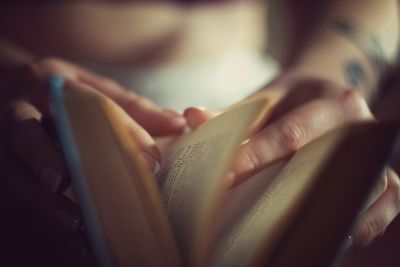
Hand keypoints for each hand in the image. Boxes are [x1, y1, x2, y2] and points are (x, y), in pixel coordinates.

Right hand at [0, 57, 185, 263]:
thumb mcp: (93, 87)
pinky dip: (43, 212)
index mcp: (51, 81)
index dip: (120, 132)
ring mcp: (1, 139)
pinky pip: (15, 190)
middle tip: (76, 185)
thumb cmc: (59, 90)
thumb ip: (133, 106)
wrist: (6, 85)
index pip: (87, 105)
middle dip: (52, 159)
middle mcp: (19, 107)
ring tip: (77, 223)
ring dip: (44, 200)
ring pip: (14, 170)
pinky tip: (71, 231)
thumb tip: (177, 123)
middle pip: (28, 133)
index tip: (150, 162)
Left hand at [185, 72, 399, 248]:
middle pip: (322, 168)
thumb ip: (234, 112)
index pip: (287, 136)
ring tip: (287, 243)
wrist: (333, 94)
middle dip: (283, 197)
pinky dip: (362, 228)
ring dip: (325, 219)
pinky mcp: (387, 179)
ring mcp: (377, 156)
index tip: (220, 181)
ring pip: (359, 193)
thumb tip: (193, 117)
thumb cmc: (297, 98)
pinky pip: (384, 208)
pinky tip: (332, 244)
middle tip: (247, 223)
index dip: (252, 159)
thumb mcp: (269, 97)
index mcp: (330, 101)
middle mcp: (361, 129)